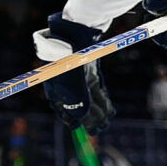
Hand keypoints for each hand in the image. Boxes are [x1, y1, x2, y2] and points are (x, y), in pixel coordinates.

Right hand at [32, 17, 113, 133]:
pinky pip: (97, 90)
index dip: (72, 121)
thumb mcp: (72, 89)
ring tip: (107, 123)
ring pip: (90, 99)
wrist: (75, 35)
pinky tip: (111, 110)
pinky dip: (103, 101)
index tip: (80, 129)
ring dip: (99, 112)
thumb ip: (77, 107)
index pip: (63, 110)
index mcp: (56, 89)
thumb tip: (79, 122)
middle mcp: (67, 85)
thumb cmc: (69, 63)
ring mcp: (79, 78)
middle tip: (99, 130)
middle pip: (79, 106)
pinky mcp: (91, 72)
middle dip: (89, 119)